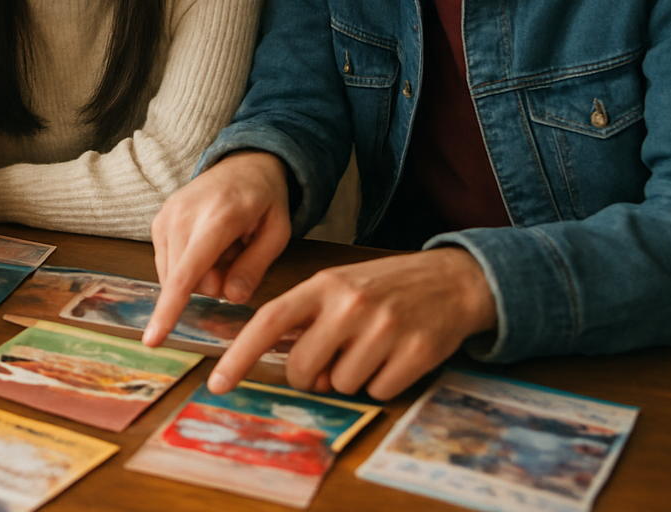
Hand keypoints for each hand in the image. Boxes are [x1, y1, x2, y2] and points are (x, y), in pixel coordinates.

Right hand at [144, 150, 291, 346]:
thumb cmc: (265, 201)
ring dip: (200, 275)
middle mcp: (183, 215)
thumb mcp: (277, 232)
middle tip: (238, 255)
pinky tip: (207, 245)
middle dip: (212, 284)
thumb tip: (231, 298)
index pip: (188, 272)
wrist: (243, 164)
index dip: (170, 308)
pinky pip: (168, 266)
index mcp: (217, 218)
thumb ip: (255, 266)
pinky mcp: (157, 221)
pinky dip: (189, 266)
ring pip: (173, 276)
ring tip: (223, 246)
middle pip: (184, 281)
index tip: (153, 338)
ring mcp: (165, 216)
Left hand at [209, 247, 498, 400]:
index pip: (270, 321)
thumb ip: (309, 321)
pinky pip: (377, 391)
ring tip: (372, 347)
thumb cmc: (384, 289)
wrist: (453, 280)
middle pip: (303, 367)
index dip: (240, 354)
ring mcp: (384, 329)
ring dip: (351, 376)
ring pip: (341, 384)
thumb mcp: (340, 289)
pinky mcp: (415, 353)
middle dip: (310, 375)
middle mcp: (350, 304)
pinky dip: (382, 382)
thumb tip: (294, 370)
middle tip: (331, 359)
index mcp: (324, 285)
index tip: (217, 383)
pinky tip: (395, 356)